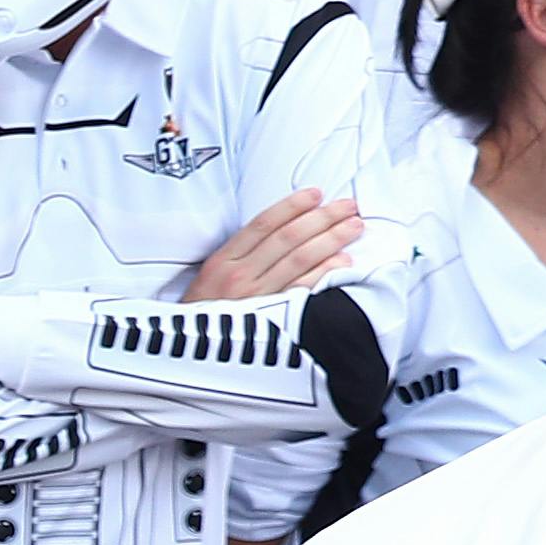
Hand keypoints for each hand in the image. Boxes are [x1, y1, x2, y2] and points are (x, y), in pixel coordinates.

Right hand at [184, 187, 356, 300]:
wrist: (192, 350)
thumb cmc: (204, 311)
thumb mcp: (210, 276)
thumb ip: (240, 253)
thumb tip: (282, 229)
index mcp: (223, 261)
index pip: (263, 224)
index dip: (292, 206)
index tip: (315, 194)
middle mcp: (239, 276)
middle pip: (287, 238)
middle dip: (322, 217)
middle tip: (346, 206)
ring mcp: (257, 296)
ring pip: (299, 259)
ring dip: (331, 239)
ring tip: (353, 226)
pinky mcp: (272, 316)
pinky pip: (303, 288)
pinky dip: (325, 272)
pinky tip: (343, 260)